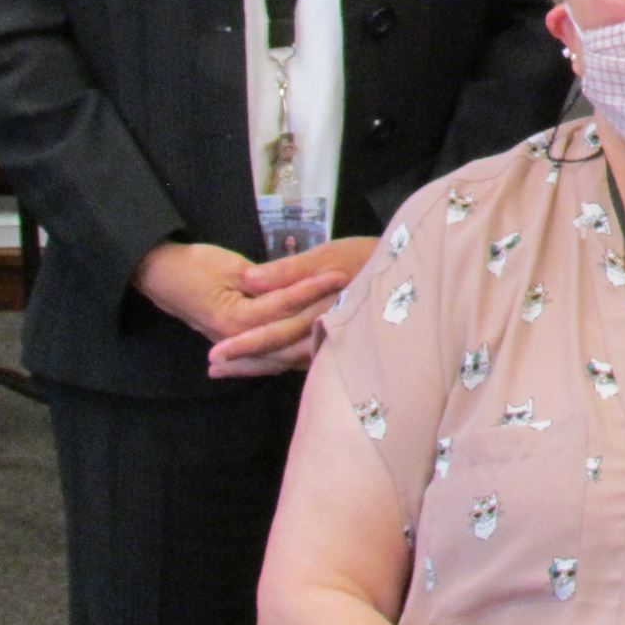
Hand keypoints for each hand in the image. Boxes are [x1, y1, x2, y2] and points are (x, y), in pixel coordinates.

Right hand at [131, 239, 351, 379]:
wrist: (161, 274)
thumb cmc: (193, 265)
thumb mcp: (228, 266)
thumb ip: (264, 278)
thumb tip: (298, 284)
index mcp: (237, 319)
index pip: (285, 305)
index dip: (312, 288)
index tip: (341, 273)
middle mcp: (241, 339)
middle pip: (290, 339)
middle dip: (323, 323)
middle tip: (355, 311)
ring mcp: (240, 344)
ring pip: (284, 353)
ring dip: (312, 346)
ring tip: (346, 338)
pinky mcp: (241, 341)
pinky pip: (273, 355)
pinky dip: (295, 354)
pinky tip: (317, 352)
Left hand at [207, 237, 380, 377]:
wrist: (411, 267)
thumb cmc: (369, 256)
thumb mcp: (330, 254)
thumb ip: (290, 270)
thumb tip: (249, 280)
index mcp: (323, 312)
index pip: (278, 334)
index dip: (247, 345)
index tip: (216, 354)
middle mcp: (328, 333)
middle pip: (281, 353)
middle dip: (245, 361)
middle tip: (212, 368)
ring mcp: (336, 341)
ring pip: (291, 360)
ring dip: (259, 365)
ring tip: (226, 370)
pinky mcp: (340, 341)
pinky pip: (306, 357)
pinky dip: (281, 361)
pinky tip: (265, 363)